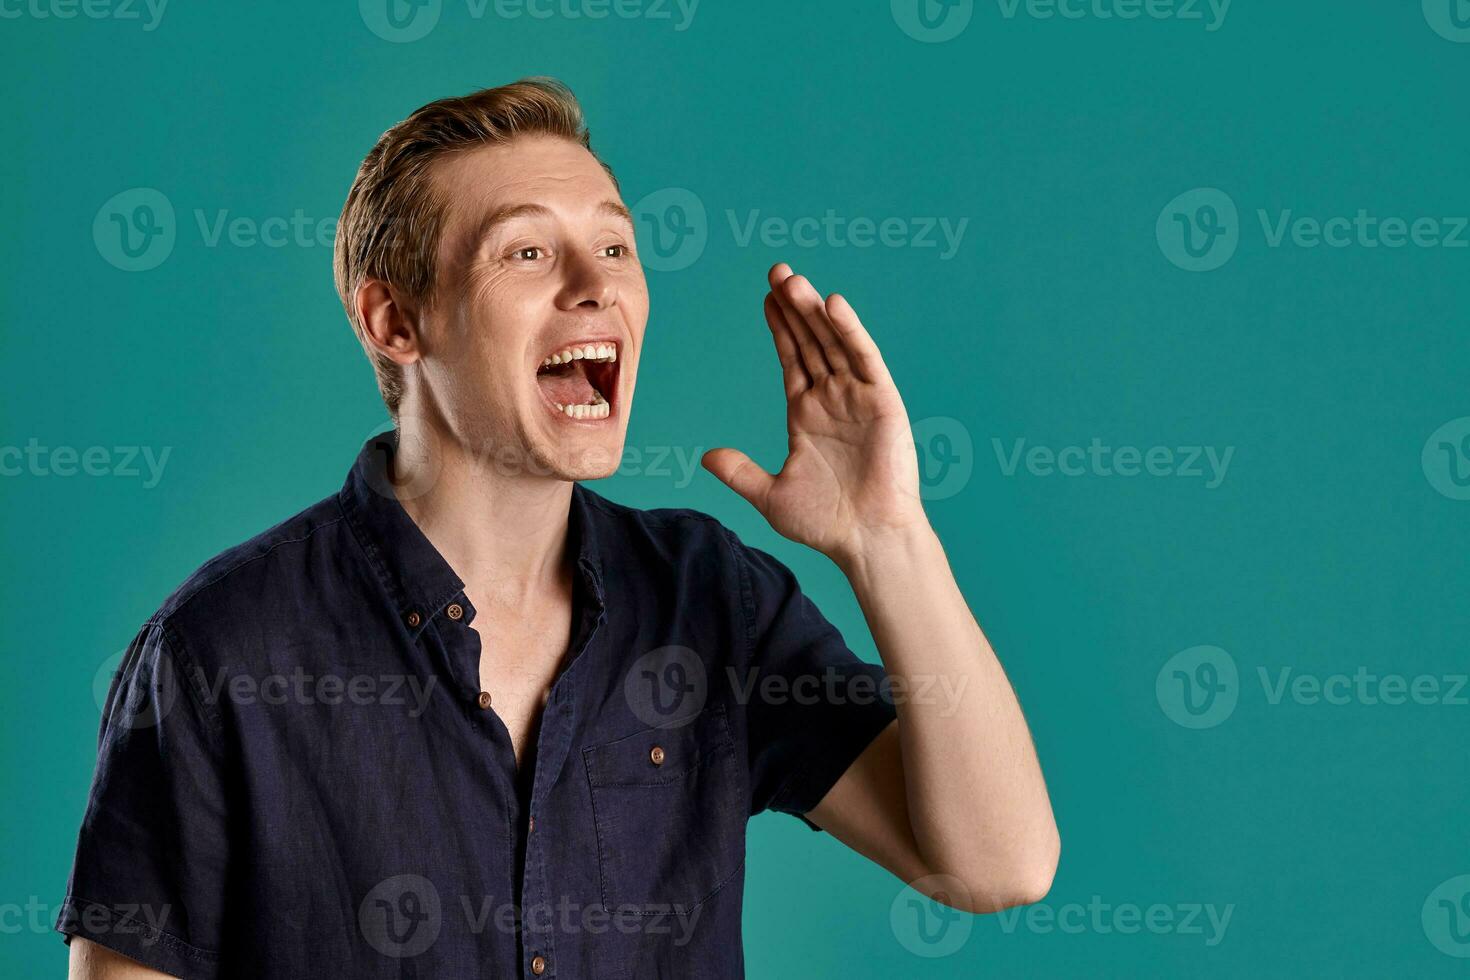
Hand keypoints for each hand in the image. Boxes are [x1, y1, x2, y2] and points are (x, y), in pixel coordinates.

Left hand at [702, 263, 929, 566]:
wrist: (866, 540)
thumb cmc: (826, 523)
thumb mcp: (771, 495)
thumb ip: (740, 472)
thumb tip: (706, 457)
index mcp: (806, 414)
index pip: (792, 359)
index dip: (780, 328)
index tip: (766, 298)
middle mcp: (832, 399)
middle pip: (811, 342)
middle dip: (794, 307)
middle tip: (777, 271)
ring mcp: (858, 398)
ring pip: (833, 343)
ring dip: (815, 311)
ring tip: (793, 281)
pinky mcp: (882, 402)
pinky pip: (864, 359)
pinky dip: (851, 331)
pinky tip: (834, 305)